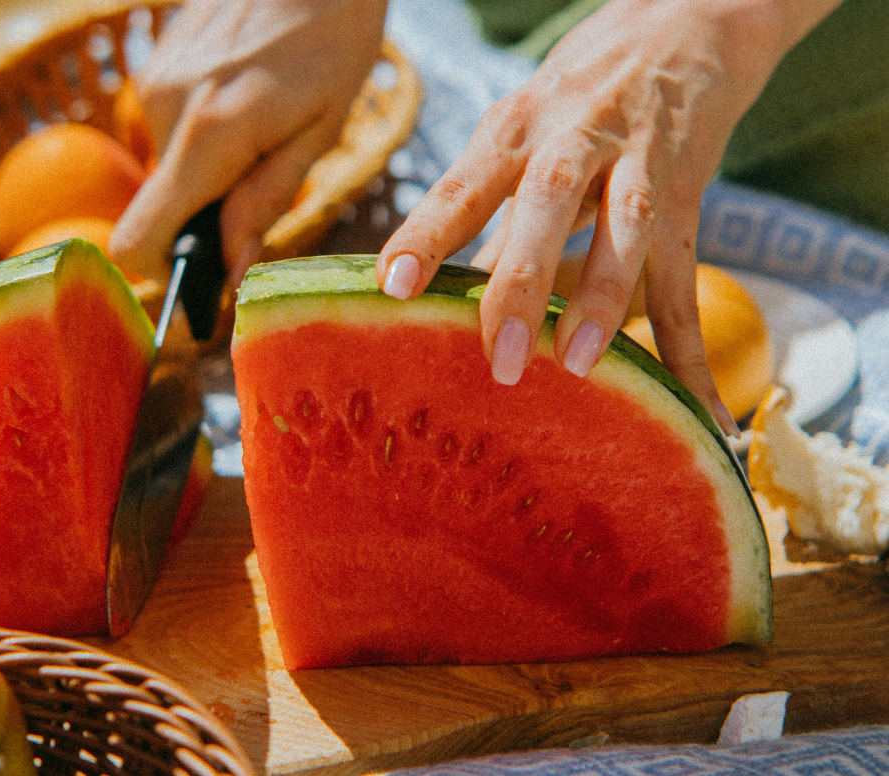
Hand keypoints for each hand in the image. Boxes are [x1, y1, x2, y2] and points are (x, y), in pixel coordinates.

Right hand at [109, 0, 386, 285]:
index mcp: (208, 136)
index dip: (169, 271)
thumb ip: (266, 203)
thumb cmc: (334, 38)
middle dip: (207, 215)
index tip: (210, 271)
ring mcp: (153, 81)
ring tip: (262, 130)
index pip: (138, 241)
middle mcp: (163, 108)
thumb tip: (231, 268)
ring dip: (210, 172)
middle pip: (161, 208)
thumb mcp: (320, 132)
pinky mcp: (155, 64)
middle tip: (264, 179)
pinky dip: (203, 137)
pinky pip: (170, 130)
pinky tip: (244, 103)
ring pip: (168, 168)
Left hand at [376, 0, 840, 434]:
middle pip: (548, 202)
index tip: (390, 287)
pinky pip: (689, 284)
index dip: (426, 233)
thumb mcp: (519, 134)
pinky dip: (693, 355)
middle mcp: (576, 138)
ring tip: (581, 366)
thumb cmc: (576, 95)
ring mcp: (639, 163)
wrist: (683, 23)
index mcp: (518, 129)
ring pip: (627, 229)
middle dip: (523, 282)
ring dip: (605, 299)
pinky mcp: (689, 197)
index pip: (463, 183)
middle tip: (500, 362)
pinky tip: (705, 417)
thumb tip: (440, 290)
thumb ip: (485, 210)